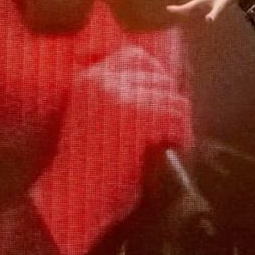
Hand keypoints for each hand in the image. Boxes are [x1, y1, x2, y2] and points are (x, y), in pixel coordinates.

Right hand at [30, 46, 192, 254]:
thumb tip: (167, 86)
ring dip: (179, 125)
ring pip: (175, 100)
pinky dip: (181, 137)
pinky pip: (176, 119)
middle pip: (162, 79)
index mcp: (89, 79)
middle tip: (170, 132)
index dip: (157, 79)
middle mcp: (102, 81)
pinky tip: (173, 150)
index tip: (162, 105)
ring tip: (172, 144)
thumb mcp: (97, 118)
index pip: (136, 57)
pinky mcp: (137, 117)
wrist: (73, 197)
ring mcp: (120, 97)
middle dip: (170, 107)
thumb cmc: (89, 166)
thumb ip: (122, 96)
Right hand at [166, 0, 254, 22]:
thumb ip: (214, 14)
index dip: (177, 9)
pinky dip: (198, 2)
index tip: (168, 8)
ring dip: (187, 6)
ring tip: (180, 9)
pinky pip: (201, 1)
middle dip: (180, 8)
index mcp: (201, 0)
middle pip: (188, 5)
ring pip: (194, 3)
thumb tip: (208, 20)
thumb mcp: (220, 7)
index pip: (187, 6)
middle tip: (169, 9)